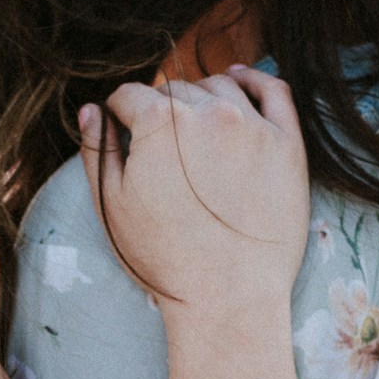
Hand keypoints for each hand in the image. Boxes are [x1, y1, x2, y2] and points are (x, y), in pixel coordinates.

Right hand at [83, 65, 309, 322]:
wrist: (229, 298)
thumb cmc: (165, 260)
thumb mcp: (112, 207)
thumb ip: (97, 152)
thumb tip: (91, 112)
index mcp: (158, 123)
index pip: (129, 96)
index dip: (119, 112)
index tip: (121, 128)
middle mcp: (207, 112)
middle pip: (174, 90)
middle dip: (160, 109)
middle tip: (161, 144)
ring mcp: (252, 125)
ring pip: (219, 86)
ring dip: (202, 97)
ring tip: (195, 122)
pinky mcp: (287, 144)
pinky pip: (274, 90)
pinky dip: (254, 80)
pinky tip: (240, 82)